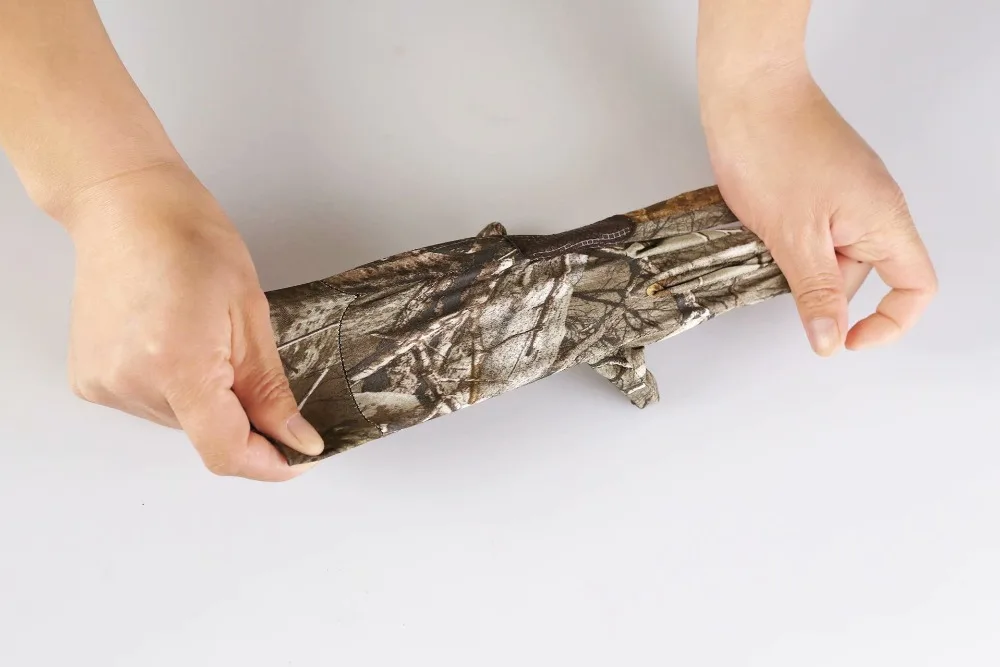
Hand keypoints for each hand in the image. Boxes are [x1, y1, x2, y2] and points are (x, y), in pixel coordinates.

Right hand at [63, 164, 323, 480]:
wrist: (127, 208)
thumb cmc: (190, 241)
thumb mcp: (251, 314)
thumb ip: (270, 390)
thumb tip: (297, 441)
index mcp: (176, 366)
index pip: (226, 452)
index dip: (270, 463)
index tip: (301, 455)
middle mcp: (131, 383)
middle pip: (207, 436)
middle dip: (243, 416)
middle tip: (247, 360)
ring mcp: (105, 384)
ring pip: (181, 423)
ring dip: (208, 400)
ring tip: (204, 337)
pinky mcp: (91, 380)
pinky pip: (153, 406)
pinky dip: (177, 389)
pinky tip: (176, 343)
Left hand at [700, 66, 937, 355]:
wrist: (747, 91)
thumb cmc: (774, 146)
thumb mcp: (794, 236)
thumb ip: (815, 292)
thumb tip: (829, 339)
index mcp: (884, 220)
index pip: (914, 287)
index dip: (888, 323)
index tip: (845, 340)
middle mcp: (873, 208)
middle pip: (859, 276)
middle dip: (816, 287)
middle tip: (777, 270)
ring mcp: (845, 196)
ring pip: (827, 255)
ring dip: (793, 262)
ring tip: (763, 240)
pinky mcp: (817, 188)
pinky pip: (809, 232)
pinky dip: (783, 241)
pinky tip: (758, 227)